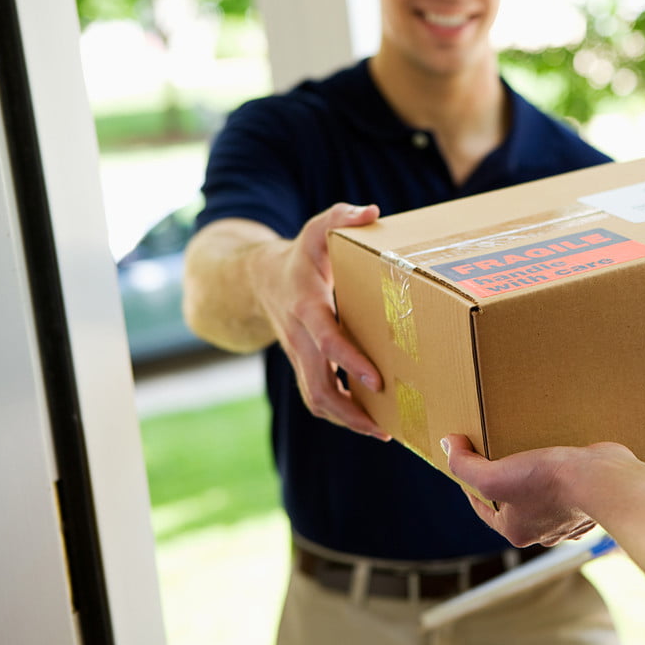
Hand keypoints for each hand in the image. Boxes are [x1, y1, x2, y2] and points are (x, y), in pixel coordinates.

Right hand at [248, 202, 389, 439]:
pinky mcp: (304, 365)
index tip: (376, 379)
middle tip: (385, 426)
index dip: (349, 361)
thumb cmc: (301, 255)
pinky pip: (319, 397)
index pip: (326, 340)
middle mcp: (300, 338)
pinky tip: (372, 420)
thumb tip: (372, 212)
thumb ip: (341, 216)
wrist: (259, 279)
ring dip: (347, 420)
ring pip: (316, 399)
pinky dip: (342, 413)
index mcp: (307, 307)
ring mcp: (299, 356)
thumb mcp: (317, 229)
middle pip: (318, 387)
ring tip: (383, 431)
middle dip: (350, 410)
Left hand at [441, 434, 635, 546]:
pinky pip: (569, 488)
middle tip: (501, 451)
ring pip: (541, 496)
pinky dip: (563, 473)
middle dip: (505, 479)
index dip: (470, 482)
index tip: (468, 459)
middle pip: (513, 502)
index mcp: (516, 531)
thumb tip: (447, 445)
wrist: (605, 481)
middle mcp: (543, 531)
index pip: (483, 508)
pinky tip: (562, 454)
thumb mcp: (495, 475)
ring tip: (531, 449)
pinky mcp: (588, 502)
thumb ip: (465, 466)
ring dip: (534, 475)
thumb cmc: (550, 482)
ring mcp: (568, 518)